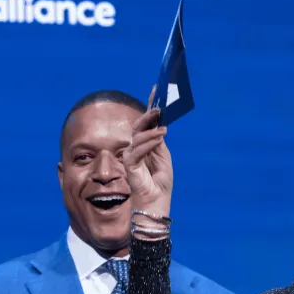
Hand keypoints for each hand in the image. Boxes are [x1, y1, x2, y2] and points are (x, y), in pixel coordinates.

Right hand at [123, 86, 172, 215]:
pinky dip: (148, 143)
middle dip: (148, 115)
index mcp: (146, 145)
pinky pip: (137, 151)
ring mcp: (131, 156)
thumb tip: (159, 127)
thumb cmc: (160, 185)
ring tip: (163, 128)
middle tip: (158, 108)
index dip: (150, 106)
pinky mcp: (129, 166)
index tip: (156, 89)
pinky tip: (158, 139)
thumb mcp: (164, 159)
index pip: (146, 123)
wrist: (157, 205)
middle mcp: (137, 148)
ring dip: (151, 130)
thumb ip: (159, 143)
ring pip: (138, 137)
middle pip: (139, 126)